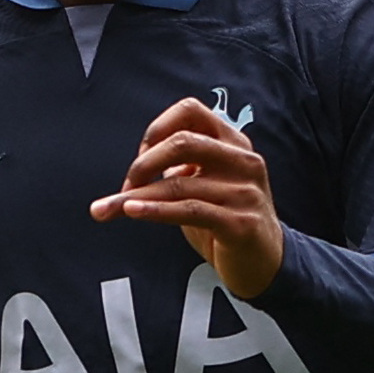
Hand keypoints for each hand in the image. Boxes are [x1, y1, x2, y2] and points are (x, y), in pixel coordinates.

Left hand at [93, 97, 284, 297]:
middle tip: (126, 185)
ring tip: (108, 208)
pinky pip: (189, 210)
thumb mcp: (205, 185)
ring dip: (137, 196)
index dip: (158, 128)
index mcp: (233, 143)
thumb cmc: (228, 220)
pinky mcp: (240, 223)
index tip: (140, 155)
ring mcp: (244, 192)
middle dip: (143, 163)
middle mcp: (243, 161)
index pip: (191, 110)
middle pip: (183, 142)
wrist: (264, 263)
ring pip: (179, 184)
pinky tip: (133, 211)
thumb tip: (135, 168)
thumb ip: (179, 168)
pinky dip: (154, 210)